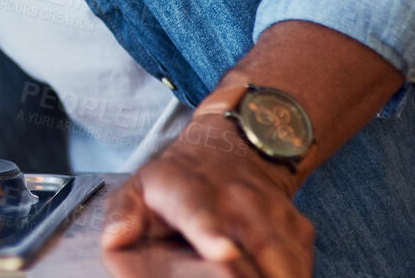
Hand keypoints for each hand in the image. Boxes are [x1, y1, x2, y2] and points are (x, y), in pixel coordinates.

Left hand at [102, 111, 312, 277]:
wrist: (233, 150)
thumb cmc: (176, 182)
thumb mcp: (138, 188)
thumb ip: (122, 214)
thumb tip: (115, 240)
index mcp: (187, 191)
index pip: (198, 212)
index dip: (210, 233)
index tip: (223, 252)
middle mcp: (235, 199)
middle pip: (256, 248)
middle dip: (250, 274)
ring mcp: (271, 213)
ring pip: (284, 261)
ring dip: (275, 276)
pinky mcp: (297, 229)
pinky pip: (300, 264)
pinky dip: (290, 276)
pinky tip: (275, 277)